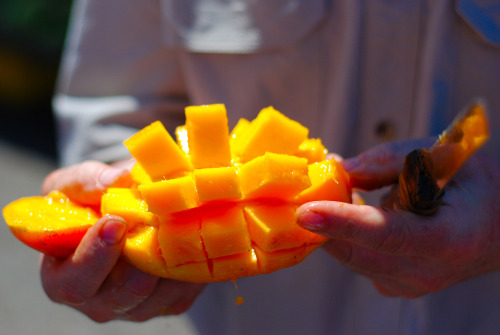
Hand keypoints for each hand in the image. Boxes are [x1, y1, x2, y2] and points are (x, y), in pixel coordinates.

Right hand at [40, 161, 205, 321]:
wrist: (128, 211)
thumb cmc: (91, 201)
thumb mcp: (75, 184)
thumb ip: (86, 182)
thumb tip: (117, 180)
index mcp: (64, 278)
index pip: (73, 282)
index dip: (94, 255)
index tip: (115, 221)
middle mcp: (98, 301)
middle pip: (123, 294)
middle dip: (141, 257)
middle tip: (154, 222)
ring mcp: (137, 307)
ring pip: (159, 293)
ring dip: (169, 257)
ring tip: (175, 222)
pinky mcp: (170, 303)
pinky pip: (183, 290)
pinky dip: (189, 263)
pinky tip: (189, 234)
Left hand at [297, 140, 499, 297]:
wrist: (497, 224)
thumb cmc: (474, 184)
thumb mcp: (441, 156)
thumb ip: (389, 162)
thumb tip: (339, 169)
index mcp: (449, 238)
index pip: (387, 234)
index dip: (343, 222)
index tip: (306, 211)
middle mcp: (428, 272)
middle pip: (357, 252)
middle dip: (321, 222)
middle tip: (299, 189)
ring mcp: (410, 285)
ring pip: (350, 256)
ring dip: (330, 225)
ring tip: (332, 188)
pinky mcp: (394, 285)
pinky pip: (355, 259)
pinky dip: (342, 233)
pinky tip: (347, 207)